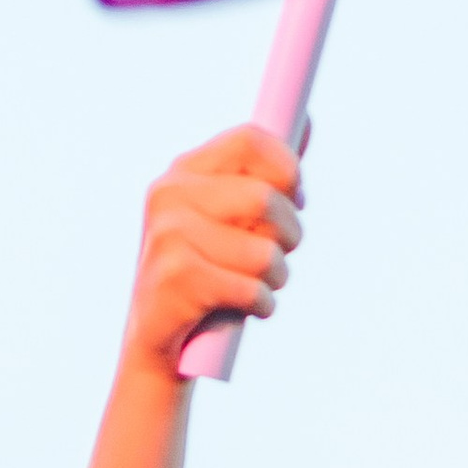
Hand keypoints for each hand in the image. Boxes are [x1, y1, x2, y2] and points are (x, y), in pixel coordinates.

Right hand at [121, 129, 304, 387]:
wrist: (161, 348)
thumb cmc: (208, 276)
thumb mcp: (234, 220)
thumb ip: (267, 173)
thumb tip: (306, 120)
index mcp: (184, 171)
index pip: (251, 139)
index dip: (288, 168)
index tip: (297, 199)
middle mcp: (169, 194)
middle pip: (266, 198)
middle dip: (289, 235)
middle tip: (277, 256)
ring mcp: (168, 235)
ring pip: (265, 252)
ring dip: (276, 279)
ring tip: (255, 287)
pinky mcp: (176, 278)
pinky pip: (253, 289)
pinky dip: (263, 305)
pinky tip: (243, 310)